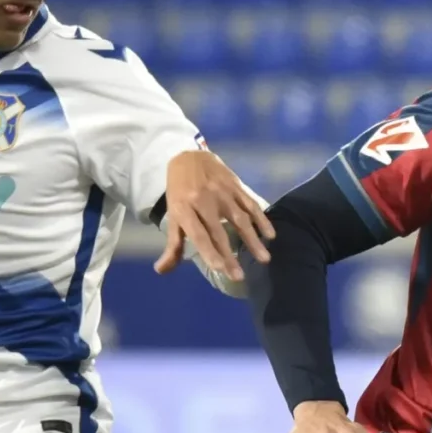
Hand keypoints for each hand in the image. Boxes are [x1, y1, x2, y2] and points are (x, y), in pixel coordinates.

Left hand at [155, 149, 273, 285]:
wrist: (188, 156)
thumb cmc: (180, 191)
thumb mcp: (174, 214)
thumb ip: (173, 244)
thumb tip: (161, 271)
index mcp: (184, 209)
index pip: (198, 234)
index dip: (209, 251)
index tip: (220, 269)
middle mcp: (204, 201)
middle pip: (218, 232)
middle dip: (229, 255)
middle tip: (239, 277)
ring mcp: (222, 192)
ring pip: (239, 219)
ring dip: (252, 240)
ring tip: (264, 259)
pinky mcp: (235, 186)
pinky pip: (250, 204)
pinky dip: (262, 219)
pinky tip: (270, 235)